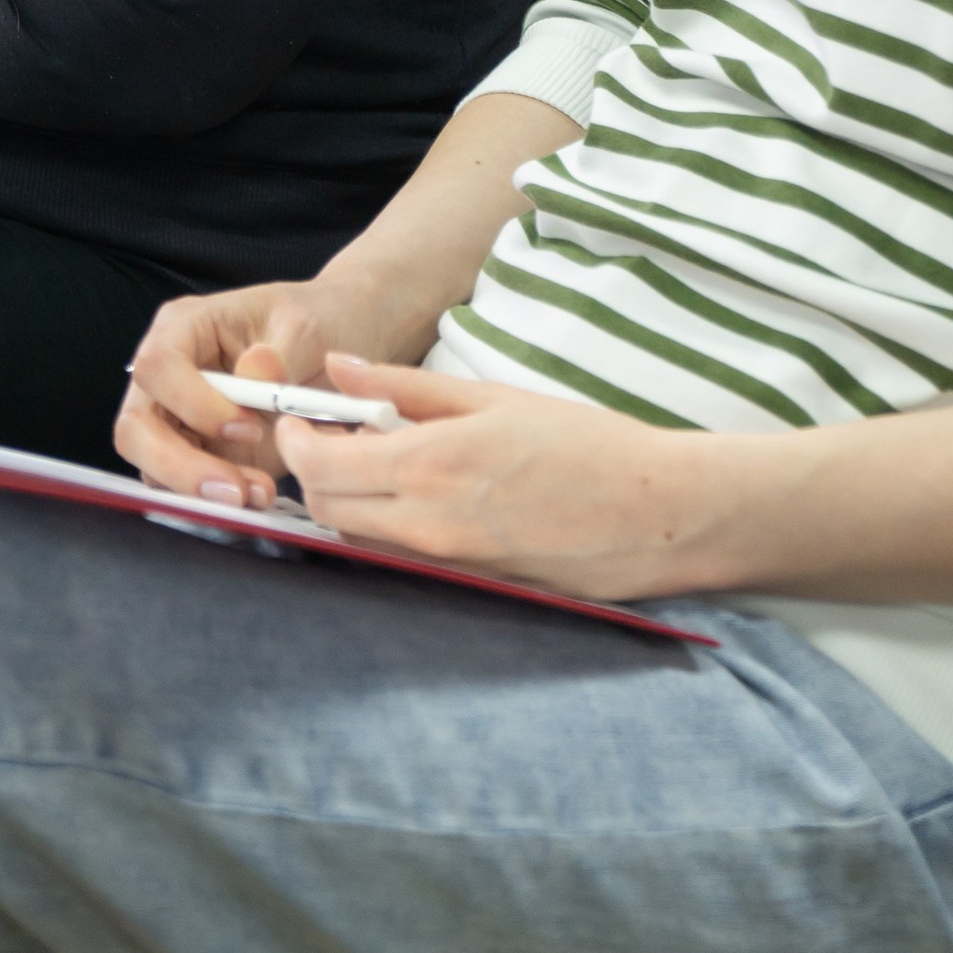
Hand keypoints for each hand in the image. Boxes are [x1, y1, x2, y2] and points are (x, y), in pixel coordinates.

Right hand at [115, 270, 400, 503]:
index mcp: (185, 327)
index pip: (157, 367)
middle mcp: (170, 376)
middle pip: (137, 427)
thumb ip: (281, 352)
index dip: (191, 403)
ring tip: (261, 493)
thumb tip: (253, 374)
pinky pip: (186, 488)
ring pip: (153, 467)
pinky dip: (218, 501)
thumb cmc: (313, 320)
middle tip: (236, 490)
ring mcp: (180, 420)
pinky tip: (261, 495)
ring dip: (202, 490)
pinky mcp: (199, 455)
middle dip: (179, 467)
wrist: (336, 344)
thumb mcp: (307, 326)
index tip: (248, 425)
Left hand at [272, 358, 713, 599]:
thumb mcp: (492, 397)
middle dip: (310, 471)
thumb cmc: (585, 444)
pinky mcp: (471, 586)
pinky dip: (385, 525)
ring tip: (371, 456)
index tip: (295, 415)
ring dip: (345, 499)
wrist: (658, 515)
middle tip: (328, 432)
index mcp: (431, 466)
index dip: (293, 440)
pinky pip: (402, 557)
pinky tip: (412, 491)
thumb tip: (339, 366)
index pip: (321, 467)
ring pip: (360, 538)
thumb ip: (406, 387)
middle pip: (328, 509)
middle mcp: (429, 526)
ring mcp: (449, 564)